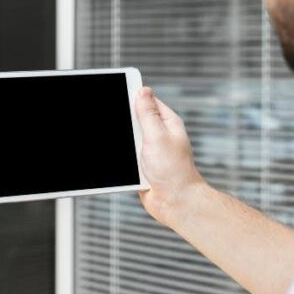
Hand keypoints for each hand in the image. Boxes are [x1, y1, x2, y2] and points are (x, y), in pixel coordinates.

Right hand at [134, 87, 206, 228]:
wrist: (175, 203)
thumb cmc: (174, 170)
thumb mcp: (158, 135)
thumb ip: (148, 114)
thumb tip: (143, 91)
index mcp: (167, 123)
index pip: (148, 101)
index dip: (133, 96)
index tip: (118, 92)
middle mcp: (160, 135)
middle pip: (135, 120)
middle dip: (125, 125)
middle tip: (123, 130)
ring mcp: (151, 151)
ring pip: (128, 140)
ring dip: (124, 146)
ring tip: (131, 154)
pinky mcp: (142, 166)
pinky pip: (127, 157)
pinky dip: (124, 160)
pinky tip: (126, 165)